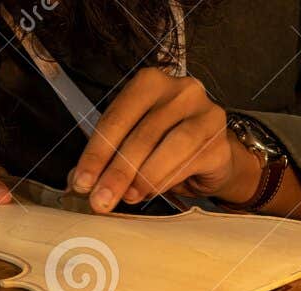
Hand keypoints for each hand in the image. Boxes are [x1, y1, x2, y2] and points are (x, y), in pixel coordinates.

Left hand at [70, 68, 258, 211]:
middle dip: (117, 171)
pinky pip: (189, 163)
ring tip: (126, 197)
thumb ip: (110, 155)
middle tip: (100, 198)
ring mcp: (206, 114)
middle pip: (142, 133)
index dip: (96, 152)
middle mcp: (181, 91)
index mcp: (151, 82)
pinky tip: (149, 193)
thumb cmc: (169, 146)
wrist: (214, 158)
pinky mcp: (221, 143)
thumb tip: (80, 181)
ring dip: (142, 177)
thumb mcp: (135, 143)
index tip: (82, 182)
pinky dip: (165, 181)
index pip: (117, 117)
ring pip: (168, 146)